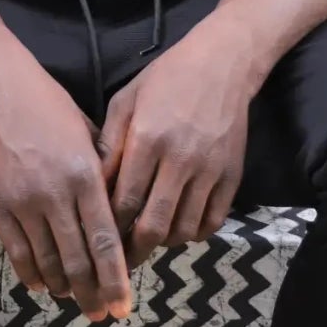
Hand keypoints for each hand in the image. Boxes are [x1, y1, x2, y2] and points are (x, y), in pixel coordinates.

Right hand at [0, 50, 131, 321]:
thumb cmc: (51, 107)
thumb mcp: (89, 134)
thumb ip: (105, 175)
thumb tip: (121, 217)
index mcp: (85, 175)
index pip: (105, 240)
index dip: (116, 279)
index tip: (123, 307)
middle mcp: (55, 193)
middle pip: (77, 259)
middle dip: (92, 293)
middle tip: (100, 315)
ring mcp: (23, 201)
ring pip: (47, 260)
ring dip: (62, 287)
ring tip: (73, 299)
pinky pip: (16, 251)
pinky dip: (31, 273)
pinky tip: (42, 284)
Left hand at [99, 31, 253, 269]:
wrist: (222, 64)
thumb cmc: (165, 79)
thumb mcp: (125, 101)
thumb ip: (110, 144)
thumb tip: (94, 187)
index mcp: (148, 139)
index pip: (125, 200)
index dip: (111, 228)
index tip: (98, 242)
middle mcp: (180, 160)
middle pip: (154, 225)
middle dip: (134, 250)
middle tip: (120, 262)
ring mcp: (210, 171)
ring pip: (184, 229)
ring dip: (163, 242)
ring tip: (148, 239)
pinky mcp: (233, 177)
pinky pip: (212, 221)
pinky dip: (194, 232)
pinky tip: (179, 226)